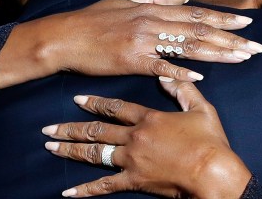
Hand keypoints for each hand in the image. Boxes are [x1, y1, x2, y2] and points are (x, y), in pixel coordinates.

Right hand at [0, 0, 261, 87]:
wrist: (65, 36)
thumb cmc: (93, 19)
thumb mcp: (125, 0)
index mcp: (153, 8)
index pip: (197, 13)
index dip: (224, 19)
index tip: (248, 23)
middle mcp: (153, 20)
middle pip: (200, 30)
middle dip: (232, 38)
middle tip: (257, 46)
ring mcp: (143, 40)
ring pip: (188, 46)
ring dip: (218, 53)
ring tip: (242, 58)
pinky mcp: (132, 60)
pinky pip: (161, 66)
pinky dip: (182, 70)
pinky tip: (202, 76)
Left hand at [42, 78, 251, 197]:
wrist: (213, 172)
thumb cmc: (210, 142)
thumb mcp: (201, 109)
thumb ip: (182, 91)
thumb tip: (167, 75)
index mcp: (149, 118)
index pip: (115, 107)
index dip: (94, 103)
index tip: (76, 99)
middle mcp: (134, 137)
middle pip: (96, 129)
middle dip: (70, 128)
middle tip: (48, 128)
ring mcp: (131, 159)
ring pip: (94, 153)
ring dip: (70, 150)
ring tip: (51, 147)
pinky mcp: (134, 181)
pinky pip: (104, 186)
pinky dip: (85, 190)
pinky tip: (69, 191)